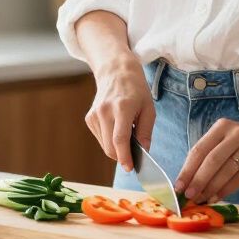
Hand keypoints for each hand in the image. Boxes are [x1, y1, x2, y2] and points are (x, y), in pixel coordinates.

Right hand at [84, 56, 154, 171]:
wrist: (116, 71)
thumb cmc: (136, 89)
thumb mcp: (149, 108)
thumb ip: (146, 131)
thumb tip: (144, 152)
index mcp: (122, 108)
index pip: (120, 139)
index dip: (125, 157)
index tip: (130, 168)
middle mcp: (104, 111)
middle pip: (110, 147)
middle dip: (122, 156)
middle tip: (134, 155)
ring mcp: (94, 115)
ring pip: (104, 145)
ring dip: (116, 148)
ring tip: (127, 132)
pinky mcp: (89, 118)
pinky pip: (100, 138)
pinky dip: (109, 140)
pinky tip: (117, 127)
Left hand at [175, 117, 238, 204]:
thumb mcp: (228, 138)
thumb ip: (211, 153)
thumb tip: (189, 179)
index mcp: (221, 127)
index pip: (199, 149)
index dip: (187, 169)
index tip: (178, 186)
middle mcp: (235, 133)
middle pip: (211, 159)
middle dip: (197, 180)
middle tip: (188, 196)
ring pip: (226, 169)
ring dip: (211, 187)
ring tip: (201, 199)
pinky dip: (227, 189)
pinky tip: (217, 197)